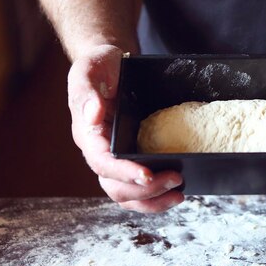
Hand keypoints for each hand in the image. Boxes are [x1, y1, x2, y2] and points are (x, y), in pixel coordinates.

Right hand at [67, 44, 183, 212]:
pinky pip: (138, 187)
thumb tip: (93, 114)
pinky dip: (155, 195)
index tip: (147, 175)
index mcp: (87, 134)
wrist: (111, 64)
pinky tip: (175, 192)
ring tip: (178, 194)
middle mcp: (99, 152)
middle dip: (145, 190)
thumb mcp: (91, 70)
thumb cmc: (99, 66)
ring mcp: (115, 158)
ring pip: (126, 194)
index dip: (124, 173)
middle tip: (175, 179)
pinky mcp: (130, 158)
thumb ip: (88, 91)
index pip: (102, 163)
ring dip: (152, 200)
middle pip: (115, 186)